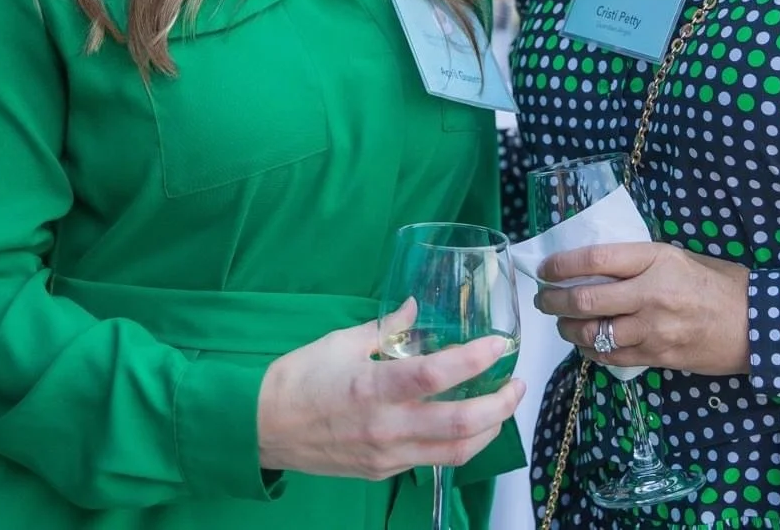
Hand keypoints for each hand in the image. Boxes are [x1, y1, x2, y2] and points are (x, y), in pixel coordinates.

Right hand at [256, 300, 523, 480]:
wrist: (262, 427)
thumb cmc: (299, 377)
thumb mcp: (340, 341)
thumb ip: (385, 329)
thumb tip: (417, 307)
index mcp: (373, 387)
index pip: (436, 376)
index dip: (475, 360)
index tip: (500, 344)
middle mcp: (386, 427)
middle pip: (460, 425)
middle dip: (500, 406)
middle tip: (517, 384)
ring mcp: (387, 455)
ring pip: (455, 453)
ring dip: (489, 431)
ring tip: (501, 408)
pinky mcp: (383, 472)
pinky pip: (431, 461)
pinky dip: (458, 444)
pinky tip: (465, 426)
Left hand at [535, 242, 749, 375]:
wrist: (757, 324)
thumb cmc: (720, 284)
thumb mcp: (679, 257)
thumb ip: (640, 261)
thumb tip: (597, 265)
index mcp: (656, 259)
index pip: (595, 259)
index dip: (561, 264)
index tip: (544, 268)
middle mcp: (651, 293)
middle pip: (585, 298)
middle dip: (553, 300)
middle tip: (543, 299)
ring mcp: (654, 328)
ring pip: (592, 332)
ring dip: (568, 329)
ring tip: (561, 323)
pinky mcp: (658, 356)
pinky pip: (611, 355)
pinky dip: (590, 350)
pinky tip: (585, 343)